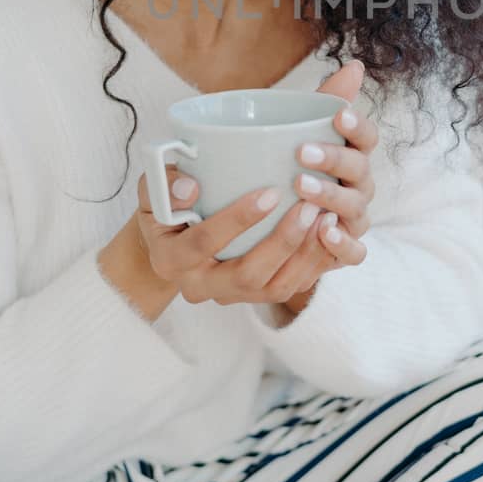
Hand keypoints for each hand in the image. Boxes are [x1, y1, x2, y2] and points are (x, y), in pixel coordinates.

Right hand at [134, 164, 328, 307]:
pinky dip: (313, 263)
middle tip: (309, 207)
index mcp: (170, 259)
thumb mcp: (153, 189)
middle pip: (246, 275)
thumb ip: (165, 184)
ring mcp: (229, 296)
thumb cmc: (166, 205)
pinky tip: (328, 233)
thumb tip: (191, 188)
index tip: (271, 192)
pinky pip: (290, 289)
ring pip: (274, 288)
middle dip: (282, 242)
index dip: (237, 220)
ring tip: (326, 217)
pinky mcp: (254, 297)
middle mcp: (199, 286)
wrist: (172, 240)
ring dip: (305, 255)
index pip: (204, 243)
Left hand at [288, 59, 375, 280]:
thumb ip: (319, 103)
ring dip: (333, 198)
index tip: (339, 114)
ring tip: (302, 188)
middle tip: (302, 153)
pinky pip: (354, 252)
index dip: (358, 127)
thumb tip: (355, 64)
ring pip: (357, 211)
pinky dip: (343, 244)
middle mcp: (358, 188)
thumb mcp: (291, 134)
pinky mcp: (342, 252)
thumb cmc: (284, 170)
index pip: (366, 138)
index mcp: (351, 156)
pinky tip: (323, 232)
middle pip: (361, 172)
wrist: (263, 225)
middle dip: (335, 160)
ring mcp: (353, 221)